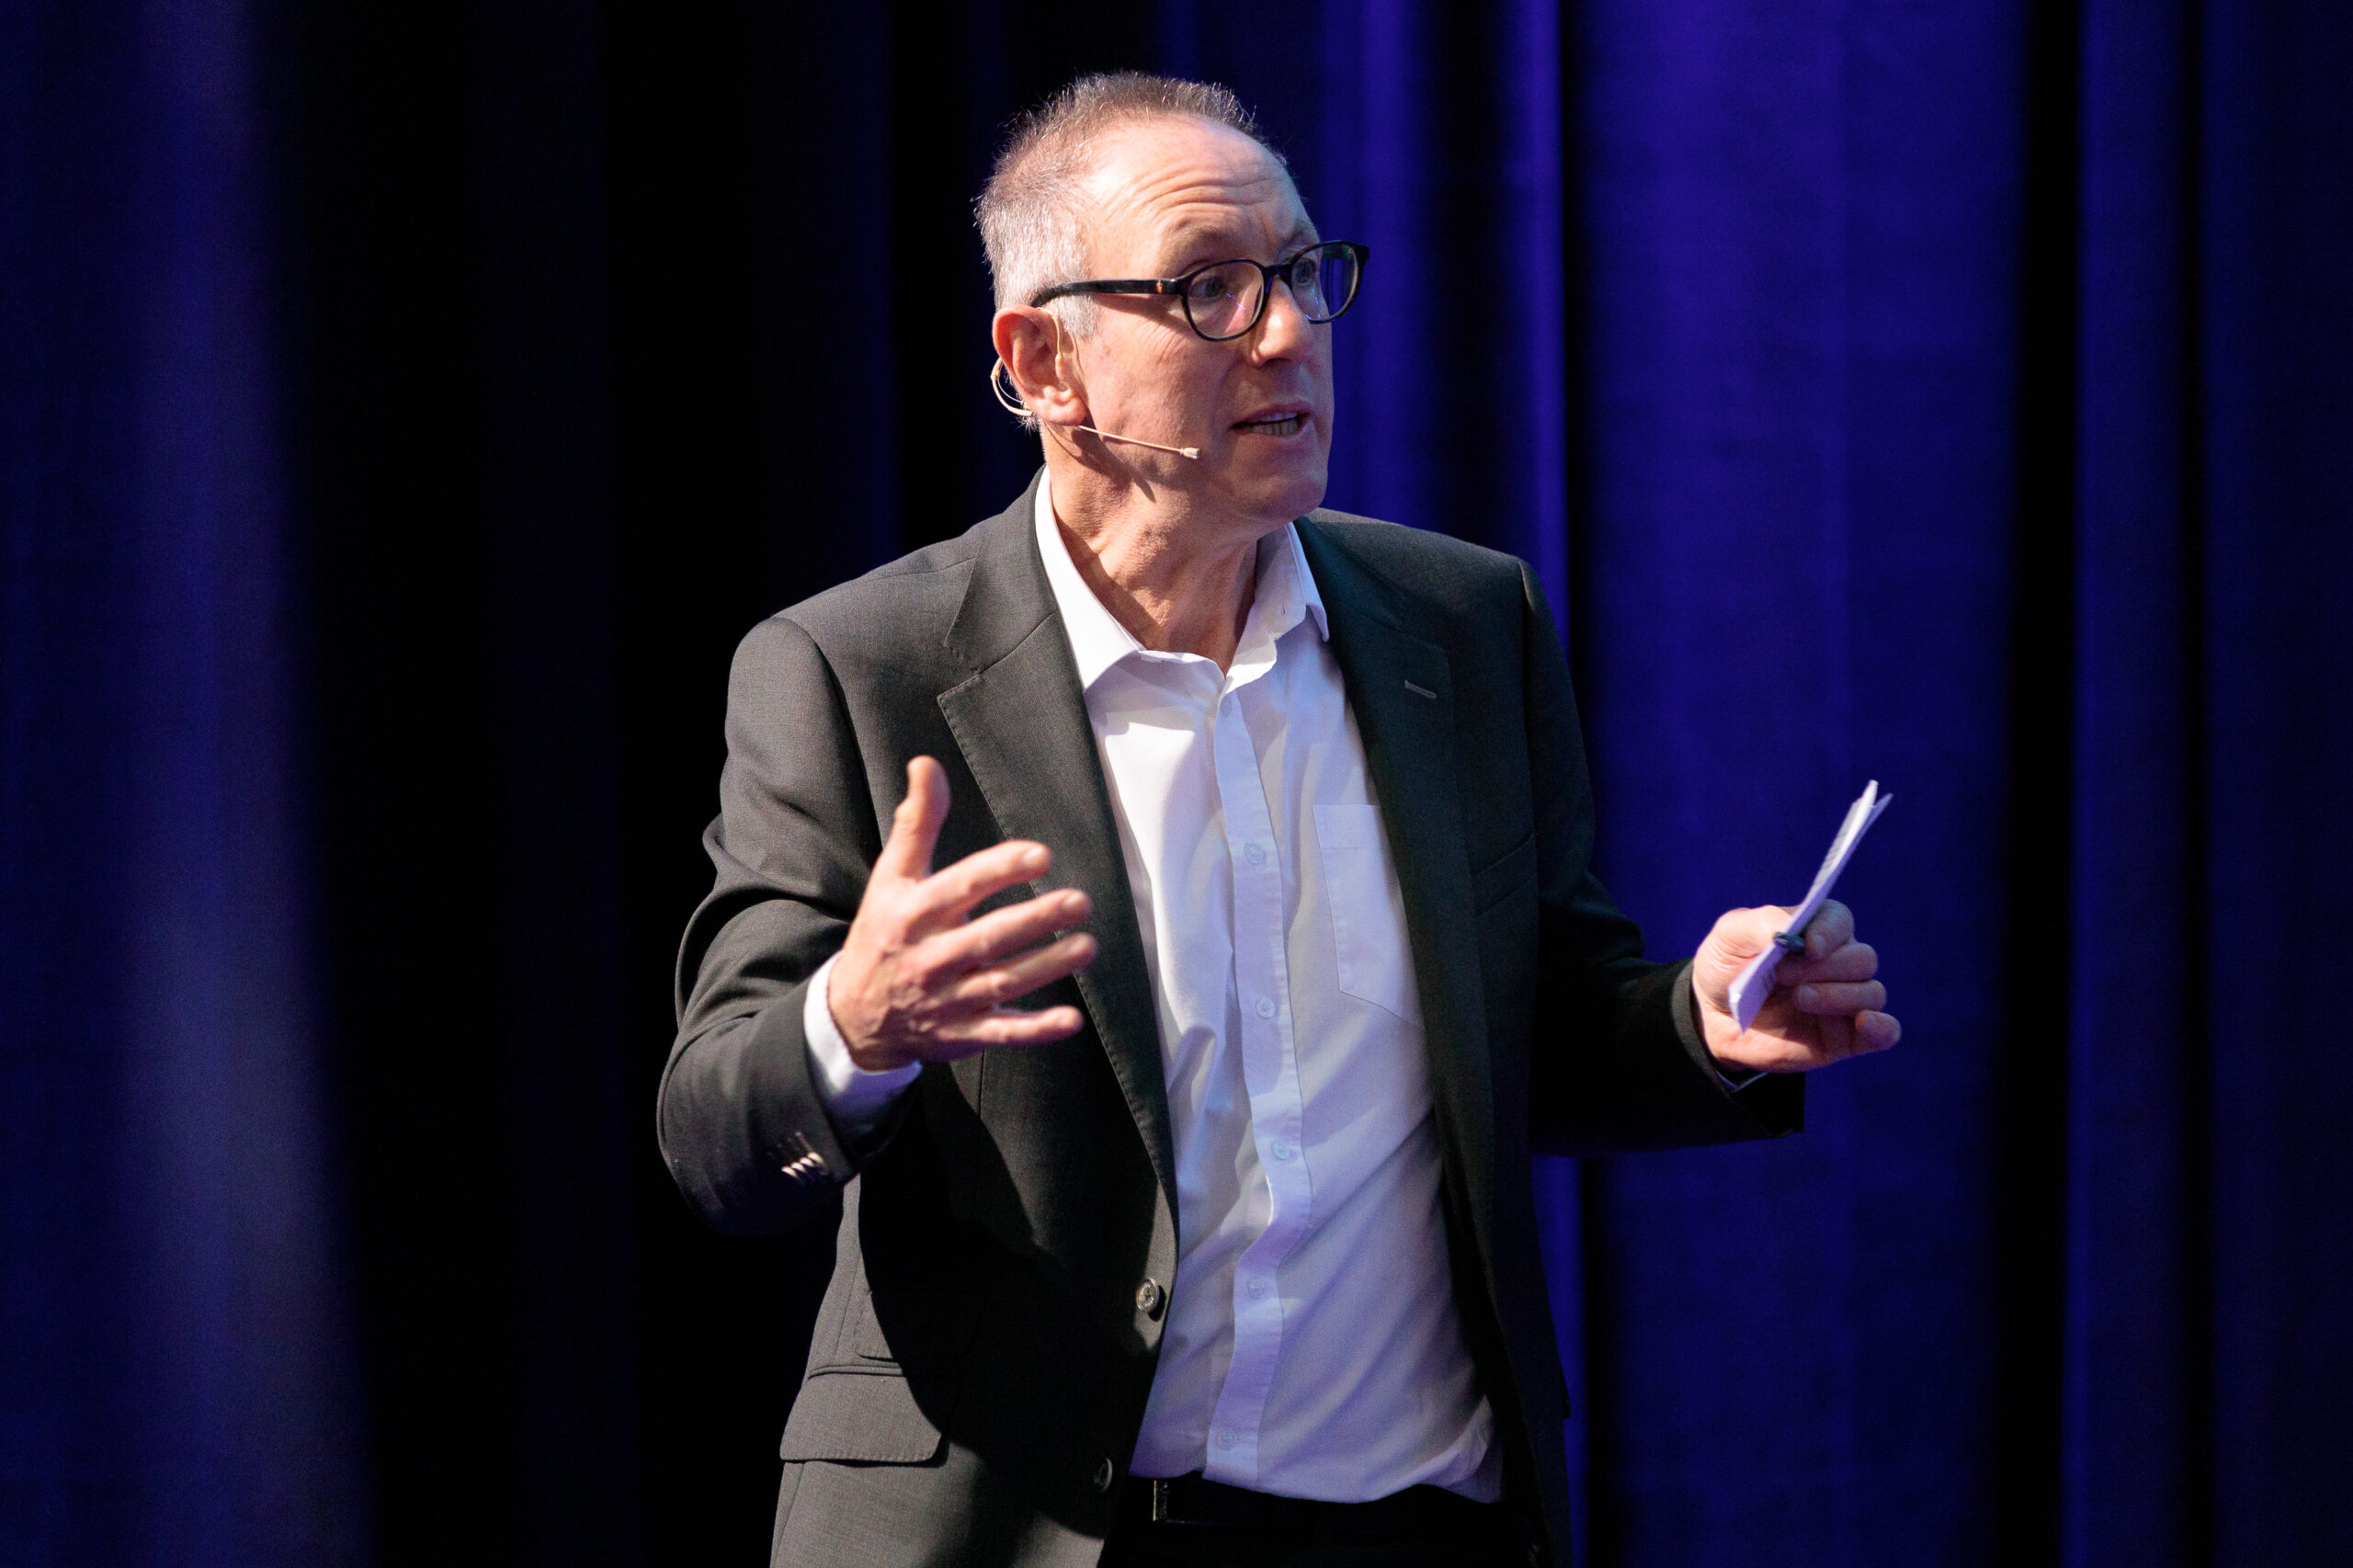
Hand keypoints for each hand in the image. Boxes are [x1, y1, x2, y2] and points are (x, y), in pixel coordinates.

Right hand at [828, 757, 1097, 1070]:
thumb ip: (917, 823)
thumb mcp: (891, 878)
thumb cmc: (883, 933)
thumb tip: (927, 764)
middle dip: (1035, 920)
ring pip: (1001, 983)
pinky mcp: (962, 1033)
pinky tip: (1071, 1020)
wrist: (854, 1014)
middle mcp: (931, 957)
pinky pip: (1001, 1033)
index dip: (1000, 870)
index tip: (1039, 854)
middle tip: (1079, 901)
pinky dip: (1036, 1030)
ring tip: (1086, 946)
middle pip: (989, 937)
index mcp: (914, 913)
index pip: (961, 887)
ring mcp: (948, 999)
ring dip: (1046, 967)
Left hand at [1690, 899, 1898, 1072]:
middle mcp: (1837, 963)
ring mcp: (1845, 1000)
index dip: (1829, 932)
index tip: (1808, 947)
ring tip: (1799, 999)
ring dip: (1838, 996)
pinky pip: (1887, 1031)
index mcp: (1814, 931)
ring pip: (1872, 992)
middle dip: (1824, 968)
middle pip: (1861, 958)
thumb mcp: (1728, 937)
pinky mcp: (1847, 1036)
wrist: (1714, 1020)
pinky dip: (1883, 1027)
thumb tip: (1792, 927)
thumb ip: (1760, 924)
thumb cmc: (1726, 969)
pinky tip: (1864, 1024)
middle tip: (1782, 976)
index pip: (1840, 920)